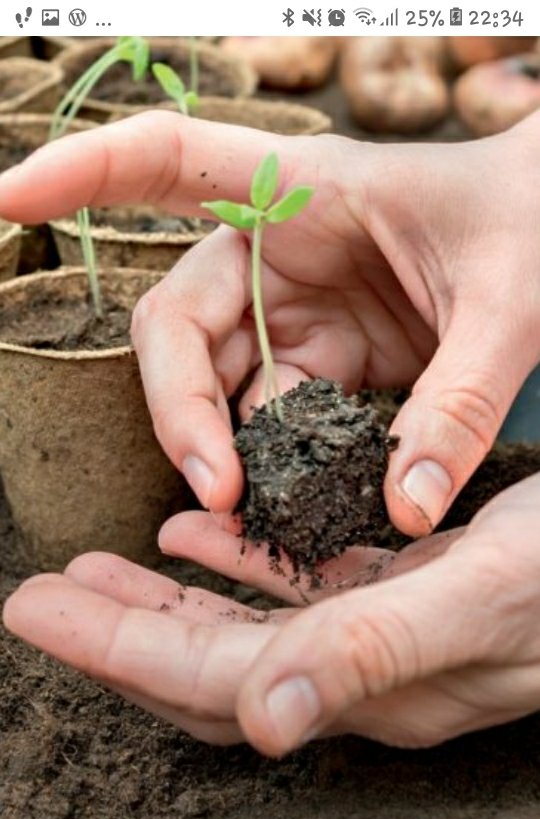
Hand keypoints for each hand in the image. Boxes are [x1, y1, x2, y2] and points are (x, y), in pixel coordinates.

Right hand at [1, 111, 538, 534]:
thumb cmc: (533, 230)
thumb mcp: (511, 304)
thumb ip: (462, 401)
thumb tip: (404, 507)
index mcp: (302, 190)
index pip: (168, 161)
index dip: (83, 173)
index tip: (9, 199)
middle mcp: (276, 251)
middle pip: (177, 328)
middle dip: (182, 410)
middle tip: (216, 490)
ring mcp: (292, 311)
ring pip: (213, 387)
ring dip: (221, 452)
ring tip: (250, 511)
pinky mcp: (318, 361)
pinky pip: (267, 418)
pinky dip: (270, 463)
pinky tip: (289, 502)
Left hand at [5, 474, 539, 753]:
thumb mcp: (481, 600)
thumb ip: (376, 654)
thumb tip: (262, 723)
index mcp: (369, 682)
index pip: (210, 678)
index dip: (115, 648)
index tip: (37, 612)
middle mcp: (361, 670)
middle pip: (208, 665)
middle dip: (117, 632)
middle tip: (41, 597)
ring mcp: (377, 635)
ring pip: (243, 628)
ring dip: (165, 601)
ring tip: (98, 572)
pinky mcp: (397, 594)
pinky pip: (296, 588)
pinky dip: (238, 564)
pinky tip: (197, 536)